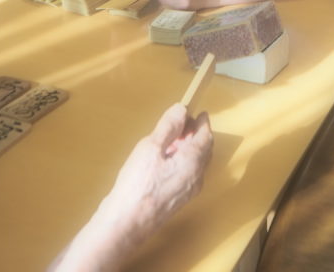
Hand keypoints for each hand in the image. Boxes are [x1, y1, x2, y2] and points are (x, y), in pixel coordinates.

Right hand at [102, 104, 212, 245]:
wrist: (127, 222)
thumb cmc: (138, 183)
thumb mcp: (151, 147)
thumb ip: (168, 127)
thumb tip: (182, 110)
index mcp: (194, 161)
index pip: (206, 136)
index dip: (202, 123)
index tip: (197, 112)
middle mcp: (197, 177)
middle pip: (204, 150)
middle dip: (196, 134)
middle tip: (182, 123)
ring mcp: (189, 191)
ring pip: (197, 162)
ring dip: (189, 147)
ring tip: (172, 139)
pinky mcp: (179, 200)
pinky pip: (189, 173)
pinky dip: (183, 160)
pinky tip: (166, 159)